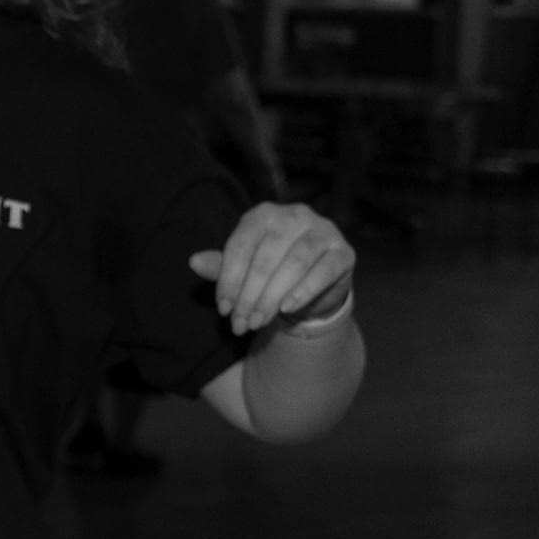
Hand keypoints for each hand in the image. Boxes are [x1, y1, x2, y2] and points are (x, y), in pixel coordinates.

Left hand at [190, 203, 354, 336]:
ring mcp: (323, 231)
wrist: (315, 285)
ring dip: (273, 297)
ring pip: (294, 264)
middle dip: (250, 295)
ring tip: (259, 321)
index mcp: (263, 215)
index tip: (223, 310)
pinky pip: (323, 271)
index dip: (229, 280)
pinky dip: (303, 291)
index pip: (240, 246)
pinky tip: (287, 308)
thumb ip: (222, 266)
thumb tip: (193, 262)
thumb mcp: (244, 269)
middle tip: (241, 323)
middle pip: (266, 257)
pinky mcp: (344, 251)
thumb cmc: (272, 272)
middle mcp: (294, 215)